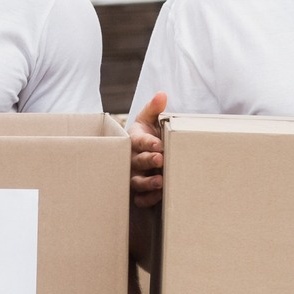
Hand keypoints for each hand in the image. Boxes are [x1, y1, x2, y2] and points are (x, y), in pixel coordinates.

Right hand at [129, 91, 166, 208]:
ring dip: (148, 183)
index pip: (139, 141)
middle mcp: (131, 159)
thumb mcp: (149, 120)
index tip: (158, 144)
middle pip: (137, 161)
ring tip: (160, 182)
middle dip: (148, 160)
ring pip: (136, 182)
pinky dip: (148, 198)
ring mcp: (133, 176)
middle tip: (160, 159)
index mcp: (133, 141)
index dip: (148, 143)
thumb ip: (154, 109)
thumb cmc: (147, 135)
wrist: (144, 153)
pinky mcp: (138, 192)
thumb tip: (162, 94)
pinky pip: (140, 199)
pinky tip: (159, 196)